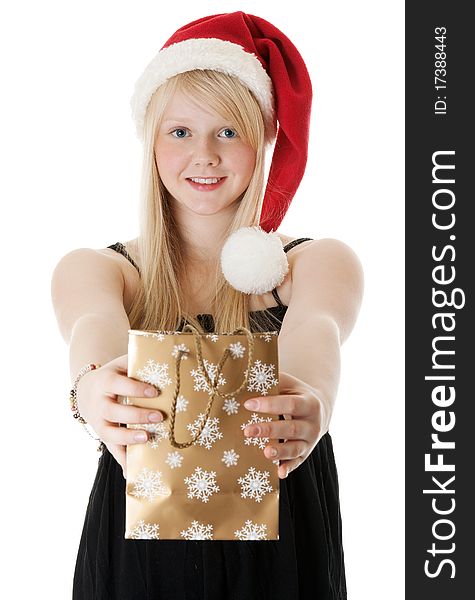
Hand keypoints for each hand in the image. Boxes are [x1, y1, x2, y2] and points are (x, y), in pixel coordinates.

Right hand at [75, 353, 163, 477]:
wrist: (86, 388)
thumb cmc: (114, 374)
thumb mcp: (122, 363)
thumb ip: (140, 360)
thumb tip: (171, 352)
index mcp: (105, 381)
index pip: (120, 385)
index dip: (136, 388)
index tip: (155, 392)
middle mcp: (99, 403)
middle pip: (114, 411)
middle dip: (136, 415)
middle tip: (159, 417)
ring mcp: (98, 422)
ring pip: (109, 433)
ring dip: (128, 439)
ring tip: (147, 439)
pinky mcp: (102, 435)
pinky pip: (111, 451)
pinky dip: (122, 462)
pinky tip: (133, 474)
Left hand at [242, 370, 330, 478]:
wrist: (319, 408)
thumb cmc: (296, 393)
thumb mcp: (289, 384)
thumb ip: (273, 382)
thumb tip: (246, 378)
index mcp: (309, 403)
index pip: (290, 404)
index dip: (270, 404)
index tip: (248, 404)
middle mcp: (313, 423)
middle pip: (291, 428)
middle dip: (269, 430)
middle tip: (248, 431)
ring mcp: (311, 440)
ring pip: (295, 448)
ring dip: (280, 451)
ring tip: (265, 453)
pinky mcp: (306, 453)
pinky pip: (298, 462)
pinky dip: (289, 467)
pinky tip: (279, 473)